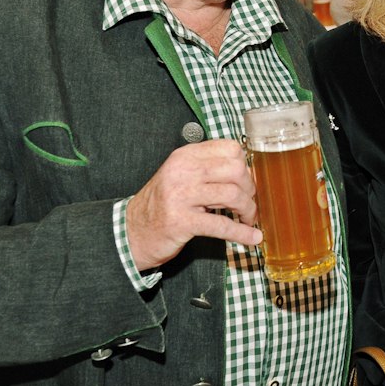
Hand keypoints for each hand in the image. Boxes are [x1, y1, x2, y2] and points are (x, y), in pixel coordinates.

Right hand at [125, 139, 261, 270]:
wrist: (132, 231)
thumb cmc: (163, 205)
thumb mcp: (183, 177)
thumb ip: (209, 170)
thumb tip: (249, 173)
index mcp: (186, 156)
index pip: (230, 148)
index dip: (246, 165)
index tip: (246, 181)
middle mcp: (183, 170)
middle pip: (236, 170)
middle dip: (250, 188)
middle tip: (248, 203)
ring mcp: (180, 195)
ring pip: (233, 195)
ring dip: (248, 210)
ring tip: (247, 219)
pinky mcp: (181, 221)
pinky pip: (221, 225)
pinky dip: (241, 232)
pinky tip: (253, 237)